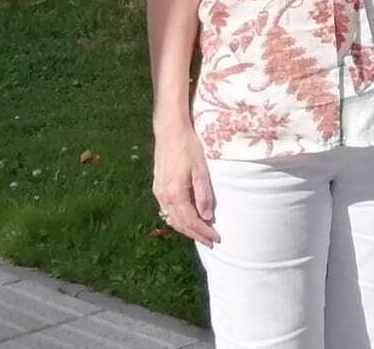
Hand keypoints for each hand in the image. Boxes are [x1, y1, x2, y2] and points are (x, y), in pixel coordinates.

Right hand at [151, 122, 218, 245]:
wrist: (169, 131)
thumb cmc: (189, 146)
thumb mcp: (201, 168)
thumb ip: (203, 193)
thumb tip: (207, 217)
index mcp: (175, 193)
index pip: (190, 221)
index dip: (203, 232)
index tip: (216, 238)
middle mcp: (164, 196)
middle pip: (179, 224)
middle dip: (195, 234)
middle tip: (210, 242)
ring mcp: (159, 192)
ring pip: (171, 218)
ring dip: (186, 229)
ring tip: (200, 234)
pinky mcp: (158, 187)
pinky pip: (167, 210)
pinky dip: (177, 219)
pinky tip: (186, 219)